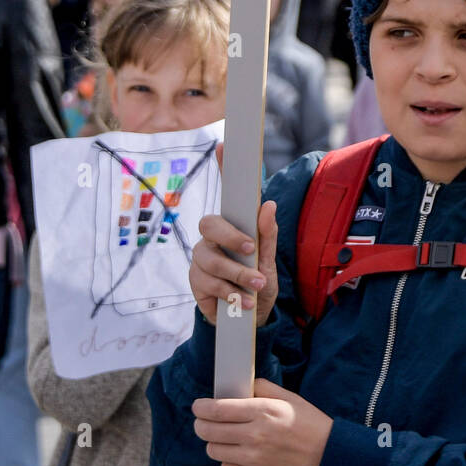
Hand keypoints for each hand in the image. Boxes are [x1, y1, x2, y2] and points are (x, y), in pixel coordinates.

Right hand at [190, 146, 278, 325]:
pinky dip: (229, 291)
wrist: (251, 319)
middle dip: (231, 237)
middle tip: (251, 251)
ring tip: (256, 287)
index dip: (223, 168)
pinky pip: (207, 281)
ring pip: (210, 258)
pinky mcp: (195, 281)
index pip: (228, 194)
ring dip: (237, 274)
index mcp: (234, 226)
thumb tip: (268, 205)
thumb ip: (267, 236)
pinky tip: (242, 301)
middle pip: (209, 223)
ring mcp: (201, 258)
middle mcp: (213, 237)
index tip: (223, 146)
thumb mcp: (270, 262)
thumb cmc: (260, 284)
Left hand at [192, 378, 332, 465]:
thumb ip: (263, 389)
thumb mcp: (291, 398)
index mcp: (263, 412)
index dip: (201, 407)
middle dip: (201, 424)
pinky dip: (229, 459)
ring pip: (214, 450)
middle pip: (208, 431)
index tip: (198, 406)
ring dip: (215, 442)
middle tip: (204, 421)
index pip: (217, 409)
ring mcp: (253, 459)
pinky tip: (240, 452)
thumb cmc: (311, 425)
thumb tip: (241, 385)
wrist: (329, 457)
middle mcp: (255, 435)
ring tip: (226, 438)